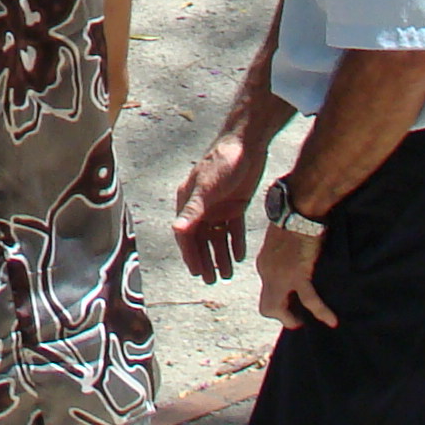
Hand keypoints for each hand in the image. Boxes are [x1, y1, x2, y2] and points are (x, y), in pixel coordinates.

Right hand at [172, 131, 263, 284]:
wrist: (248, 143)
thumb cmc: (222, 162)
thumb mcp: (206, 188)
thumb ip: (193, 210)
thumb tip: (177, 230)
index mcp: (189, 201)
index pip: (186, 233)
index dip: (191, 254)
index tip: (197, 272)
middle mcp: (203, 206)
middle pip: (202, 238)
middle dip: (206, 259)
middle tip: (213, 280)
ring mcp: (220, 206)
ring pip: (218, 236)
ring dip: (222, 255)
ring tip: (227, 274)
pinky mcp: (236, 204)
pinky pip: (234, 228)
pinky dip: (236, 242)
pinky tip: (240, 257)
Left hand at [256, 221, 336, 328]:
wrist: (298, 209)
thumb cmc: (292, 217)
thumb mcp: (280, 240)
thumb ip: (282, 255)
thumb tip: (293, 261)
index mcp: (263, 263)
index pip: (266, 290)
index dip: (279, 300)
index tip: (291, 302)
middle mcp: (267, 272)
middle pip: (266, 307)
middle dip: (281, 316)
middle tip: (297, 318)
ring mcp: (280, 275)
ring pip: (277, 310)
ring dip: (291, 320)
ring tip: (304, 323)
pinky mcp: (298, 274)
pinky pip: (309, 301)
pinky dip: (321, 312)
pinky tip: (332, 321)